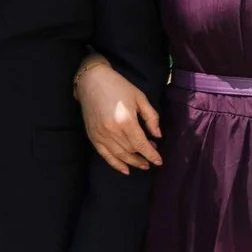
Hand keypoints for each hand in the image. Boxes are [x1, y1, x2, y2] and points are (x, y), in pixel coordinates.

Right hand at [75, 55, 161, 172]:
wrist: (91, 81)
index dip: (151, 154)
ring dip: (132, 162)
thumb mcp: (140, 98)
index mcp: (126, 121)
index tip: (160, 161)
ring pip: (119, 155)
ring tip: (143, 165)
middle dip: (143, 157)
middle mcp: (112, 131)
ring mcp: (100, 135)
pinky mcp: (92, 136)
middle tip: (153, 157)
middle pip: (131, 151)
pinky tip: (125, 170)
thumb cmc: (119, 87)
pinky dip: (115, 164)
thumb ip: (151, 118)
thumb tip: (158, 135)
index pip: (141, 144)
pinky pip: (104, 155)